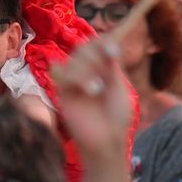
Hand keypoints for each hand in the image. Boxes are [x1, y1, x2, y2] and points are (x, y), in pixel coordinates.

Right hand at [54, 38, 132, 160]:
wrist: (108, 141)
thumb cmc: (117, 118)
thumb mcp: (119, 88)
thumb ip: (112, 67)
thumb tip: (110, 42)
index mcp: (103, 67)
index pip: (100, 44)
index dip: (106, 41)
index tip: (118, 46)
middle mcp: (87, 70)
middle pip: (84, 47)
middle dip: (97, 52)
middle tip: (110, 64)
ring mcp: (74, 80)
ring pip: (74, 59)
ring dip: (88, 68)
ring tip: (98, 89)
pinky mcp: (63, 92)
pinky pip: (62, 74)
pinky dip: (77, 77)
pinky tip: (91, 90)